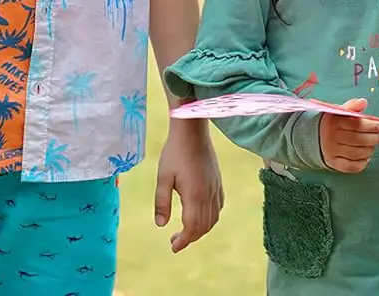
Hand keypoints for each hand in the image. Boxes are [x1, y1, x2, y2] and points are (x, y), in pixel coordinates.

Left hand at [154, 119, 223, 252]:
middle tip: (175, 240)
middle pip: (204, 226)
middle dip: (190, 237)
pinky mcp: (218, 182)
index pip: (192, 228)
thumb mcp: (163, 177)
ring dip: (201, 229)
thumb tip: (160, 225)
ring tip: (186, 230)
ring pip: (213, 219)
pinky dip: (211, 217)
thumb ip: (161, 202)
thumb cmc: (175, 152)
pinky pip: (218, 207)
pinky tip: (200, 214)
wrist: (192, 131)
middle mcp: (209, 195)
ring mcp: (216, 188)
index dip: (183, 240)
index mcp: (195, 196)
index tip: (173, 247)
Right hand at [320, 97, 378, 172]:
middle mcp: (331, 137)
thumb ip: (352, 107)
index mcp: (333, 122)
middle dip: (375, 139)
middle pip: (358, 140)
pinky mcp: (333, 163)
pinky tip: (366, 157)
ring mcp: (331, 151)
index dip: (371, 126)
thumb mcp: (338, 112)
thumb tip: (364, 101)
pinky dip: (361, 163)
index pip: (356, 125)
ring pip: (356, 153)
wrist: (312, 136)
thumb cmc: (331, 123)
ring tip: (374, 146)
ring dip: (369, 150)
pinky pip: (351, 166)